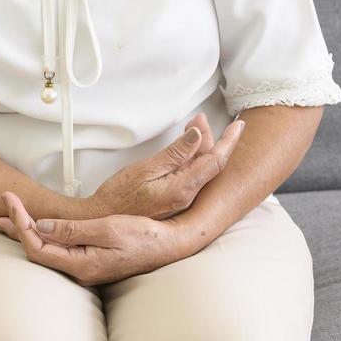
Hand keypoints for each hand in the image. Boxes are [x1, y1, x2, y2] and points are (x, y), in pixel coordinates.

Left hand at [0, 191, 186, 286]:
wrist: (170, 246)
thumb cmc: (144, 236)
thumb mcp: (108, 228)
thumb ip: (73, 231)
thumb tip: (40, 227)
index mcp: (81, 264)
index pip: (37, 246)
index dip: (20, 223)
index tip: (11, 199)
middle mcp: (79, 270)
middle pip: (36, 250)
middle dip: (17, 227)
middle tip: (0, 205)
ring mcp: (85, 267)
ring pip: (46, 250)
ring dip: (28, 231)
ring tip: (9, 217)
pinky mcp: (91, 261)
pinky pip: (59, 249)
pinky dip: (45, 235)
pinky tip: (40, 228)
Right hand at [86, 112, 245, 220]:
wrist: (102, 222)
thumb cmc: (119, 198)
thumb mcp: (145, 169)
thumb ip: (174, 154)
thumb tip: (197, 136)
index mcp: (183, 189)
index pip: (215, 161)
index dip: (229, 141)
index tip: (238, 125)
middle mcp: (187, 197)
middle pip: (209, 163)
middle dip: (211, 138)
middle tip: (201, 118)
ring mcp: (182, 201)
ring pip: (201, 169)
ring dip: (201, 147)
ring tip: (195, 126)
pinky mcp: (174, 201)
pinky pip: (192, 177)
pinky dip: (192, 159)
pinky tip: (187, 150)